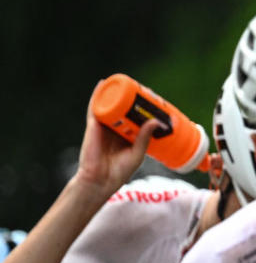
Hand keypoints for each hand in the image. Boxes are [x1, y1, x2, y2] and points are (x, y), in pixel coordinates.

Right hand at [73, 82, 159, 196]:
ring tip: (125, 81)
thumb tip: (156, 122)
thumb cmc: (119, 171)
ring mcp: (103, 127)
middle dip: (131, 98)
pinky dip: (97, 95)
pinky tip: (102, 84)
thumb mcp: (138, 153)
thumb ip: (145, 137)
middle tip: (143, 89)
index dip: (141, 109)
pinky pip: (95, 107)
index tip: (153, 100)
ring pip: (110, 106)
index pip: (134, 118)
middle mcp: (114, 129)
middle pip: (123, 110)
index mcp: (126, 136)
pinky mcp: (93, 126)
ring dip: (115, 93)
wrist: (100, 181)